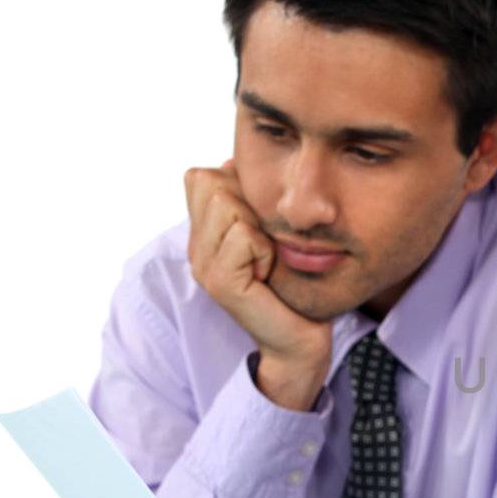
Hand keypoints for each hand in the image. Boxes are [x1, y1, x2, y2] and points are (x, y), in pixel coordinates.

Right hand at [184, 163, 330, 410]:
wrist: (301, 337)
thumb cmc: (293, 282)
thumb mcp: (269, 231)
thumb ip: (248, 199)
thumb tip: (232, 160)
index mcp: (203, 233)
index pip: (200, 177)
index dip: (238, 188)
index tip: (260, 227)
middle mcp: (195, 247)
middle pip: (212, 182)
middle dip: (251, 204)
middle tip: (266, 245)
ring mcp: (202, 265)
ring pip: (227, 202)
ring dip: (260, 226)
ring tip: (268, 258)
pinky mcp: (219, 282)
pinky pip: (243, 234)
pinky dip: (266, 247)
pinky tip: (270, 272)